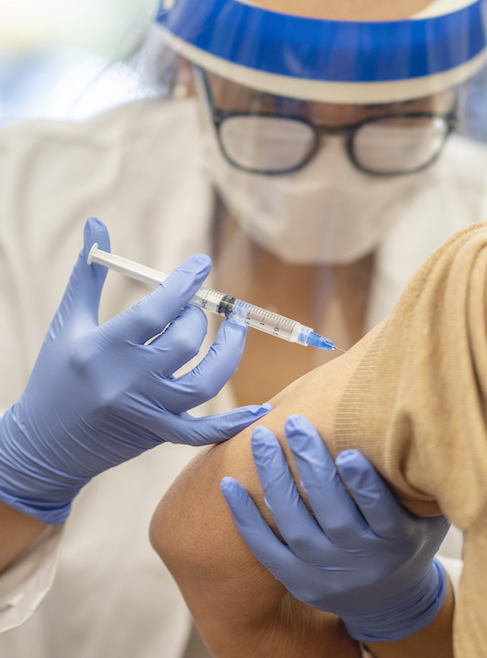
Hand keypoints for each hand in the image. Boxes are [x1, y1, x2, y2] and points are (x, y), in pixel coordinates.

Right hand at [0, 218, 268, 524]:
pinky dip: (232, 423)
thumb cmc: (56, 374)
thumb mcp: (69, 323)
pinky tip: (259, 409)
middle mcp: (124, 382)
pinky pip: (203, 431)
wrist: (42, 445)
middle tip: (197, 305)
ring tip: (235, 325)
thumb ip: (88, 274)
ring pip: (205, 381)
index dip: (184, 284)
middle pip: (184, 341)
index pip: (155, 310)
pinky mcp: (157, 436)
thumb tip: (97, 224)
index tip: (202, 264)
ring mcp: (145, 412)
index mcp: (99, 349)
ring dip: (229, 350)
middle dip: (198, 315)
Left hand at [221, 416, 448, 643]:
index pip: (381, 512)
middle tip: (296, 424)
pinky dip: (246, 520)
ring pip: (297, 530)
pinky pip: (267, 552)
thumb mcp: (429, 515)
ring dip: (276, 482)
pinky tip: (230, 485)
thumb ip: (424, 482)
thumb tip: (418, 427)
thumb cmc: (411, 539)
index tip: (348, 452)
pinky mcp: (302, 584)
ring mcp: (330, 576)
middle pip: (334, 516)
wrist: (392, 602)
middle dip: (313, 468)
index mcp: (399, 543)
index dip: (364, 485)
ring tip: (262, 441)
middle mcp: (365, 563)